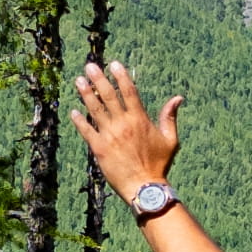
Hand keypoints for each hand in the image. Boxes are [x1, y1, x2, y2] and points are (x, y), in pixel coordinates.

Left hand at [75, 57, 182, 200]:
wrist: (145, 188)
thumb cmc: (159, 164)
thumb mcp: (170, 140)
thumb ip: (170, 117)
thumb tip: (178, 98)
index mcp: (140, 119)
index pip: (129, 92)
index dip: (121, 76)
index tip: (114, 63)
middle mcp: (123, 124)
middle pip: (109, 96)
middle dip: (99, 79)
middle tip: (90, 66)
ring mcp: (110, 136)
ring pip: (95, 110)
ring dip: (86, 94)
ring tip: (78, 80)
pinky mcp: (99, 149)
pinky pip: (86, 131)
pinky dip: (79, 121)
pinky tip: (73, 111)